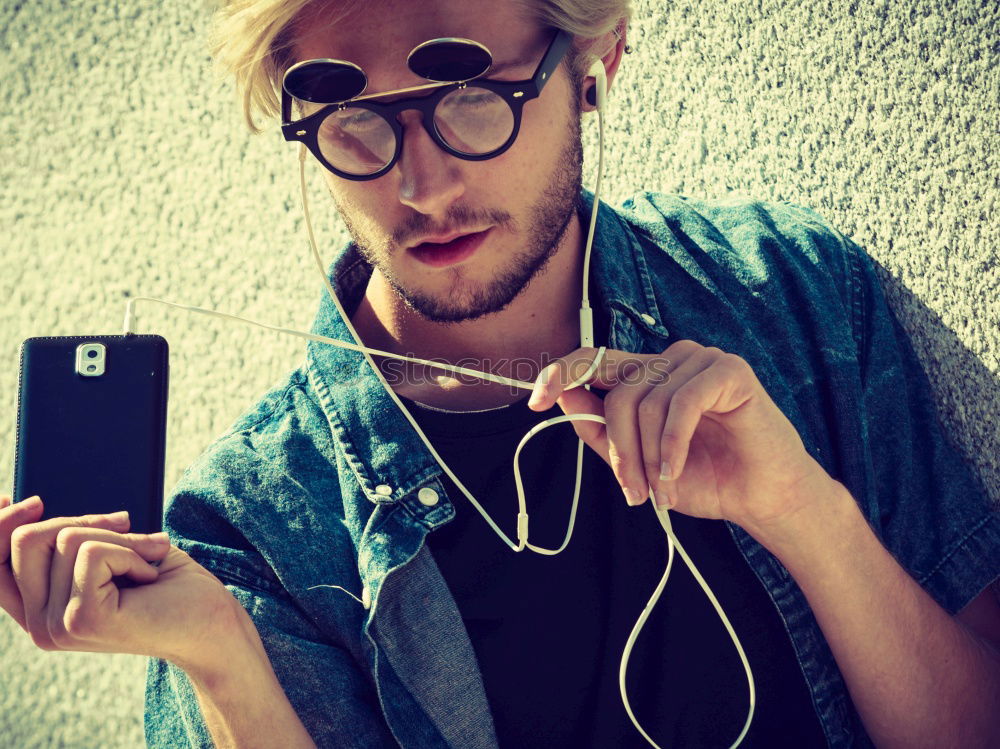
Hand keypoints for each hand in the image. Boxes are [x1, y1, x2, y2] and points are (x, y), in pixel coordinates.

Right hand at [0, 494, 241, 670]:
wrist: (212, 624)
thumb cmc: (169, 585)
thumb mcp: (109, 554)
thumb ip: (64, 544)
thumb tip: (23, 505)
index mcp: (41, 611)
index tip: (20, 498)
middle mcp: (40, 625)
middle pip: (26, 539)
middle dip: (86, 520)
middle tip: (128, 527)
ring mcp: (57, 626)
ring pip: (65, 539)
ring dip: (119, 538)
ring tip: (147, 561)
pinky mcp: (82, 618)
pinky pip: (92, 551)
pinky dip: (132, 550)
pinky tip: (151, 578)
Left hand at [527, 340, 834, 534]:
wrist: (762, 498)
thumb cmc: (703, 478)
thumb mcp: (638, 462)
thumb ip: (600, 430)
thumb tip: (561, 396)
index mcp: (647, 376)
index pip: (594, 360)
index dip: (560, 374)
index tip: (533, 401)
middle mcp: (670, 360)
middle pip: (619, 392)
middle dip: (620, 449)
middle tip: (633, 492)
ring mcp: (700, 360)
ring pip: (647, 402)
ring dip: (648, 456)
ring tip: (661, 490)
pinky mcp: (728, 371)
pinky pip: (681, 403)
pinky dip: (672, 444)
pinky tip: (675, 473)